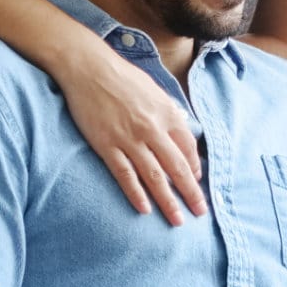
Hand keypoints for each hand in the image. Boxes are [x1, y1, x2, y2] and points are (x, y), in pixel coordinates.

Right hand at [58, 39, 205, 223]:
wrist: (87, 66)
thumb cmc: (120, 75)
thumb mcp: (152, 88)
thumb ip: (168, 110)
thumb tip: (181, 126)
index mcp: (166, 113)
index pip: (188, 148)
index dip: (195, 168)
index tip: (196, 182)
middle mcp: (151, 128)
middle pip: (177, 168)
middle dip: (191, 193)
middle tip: (199, 213)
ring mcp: (129, 138)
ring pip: (154, 177)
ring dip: (168, 201)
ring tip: (177, 220)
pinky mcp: (107, 144)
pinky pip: (125, 175)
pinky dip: (136, 194)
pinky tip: (144, 208)